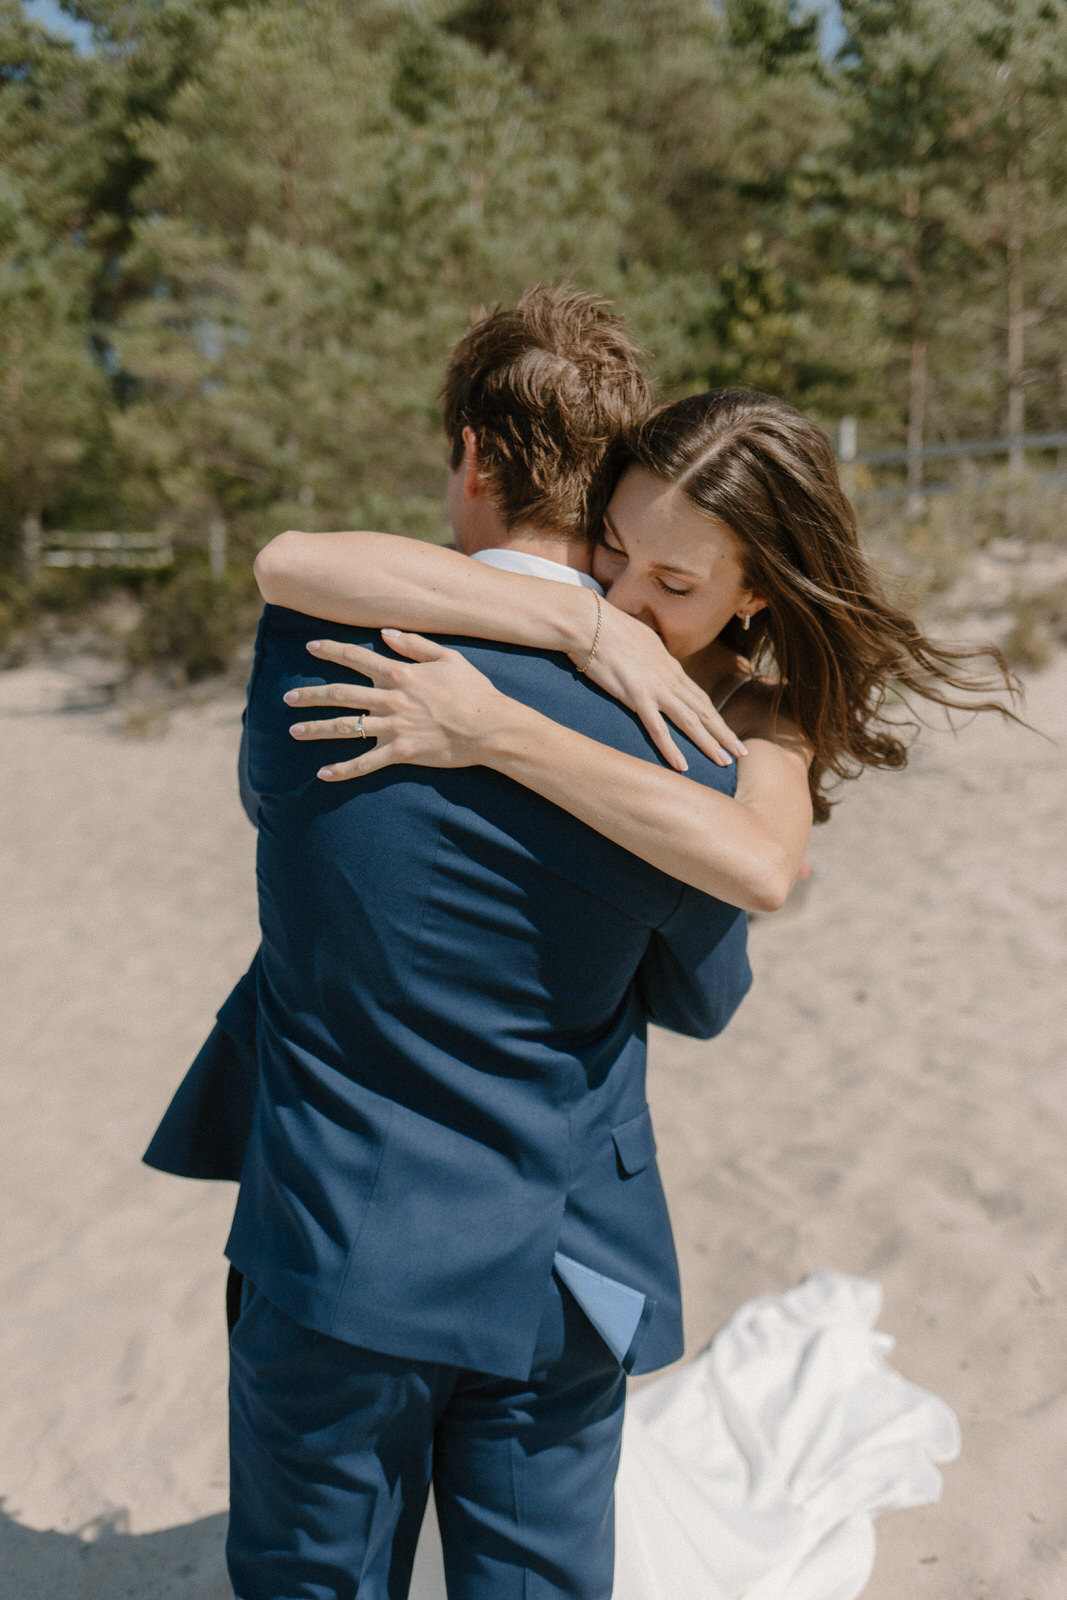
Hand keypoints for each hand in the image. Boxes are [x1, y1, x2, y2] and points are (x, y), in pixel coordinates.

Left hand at [284, 630, 506, 780]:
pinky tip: (323, 774)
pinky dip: (343, 770)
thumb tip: (386, 633)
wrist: (490, 727)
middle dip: (310, 695)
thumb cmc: (473, 690)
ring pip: (346, 727)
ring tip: (294, 731)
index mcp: (399, 673)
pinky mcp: (400, 753)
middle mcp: (390, 699)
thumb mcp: (448, 657)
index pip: (356, 658)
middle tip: (287, 698)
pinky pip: (366, 764)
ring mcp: (393, 728)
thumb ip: (414, 644)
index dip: (331, 651)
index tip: (310, 647)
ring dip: (317, 729)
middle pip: (340, 694)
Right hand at [569, 603, 746, 770]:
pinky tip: (682, 766)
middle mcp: (670, 678)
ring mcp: (656, 687)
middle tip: (741, 753)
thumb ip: (652, 658)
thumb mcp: (640, 643)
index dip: (717, 718)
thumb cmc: (609, 629)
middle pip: (704, 711)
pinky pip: (657, 728)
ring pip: (690, 720)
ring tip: (724, 762)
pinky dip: (671, 748)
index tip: (729, 734)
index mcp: (671, 667)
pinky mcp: (636, 695)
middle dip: (724, 734)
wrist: (590, 623)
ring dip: (709, 743)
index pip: (700, 698)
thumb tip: (654, 662)